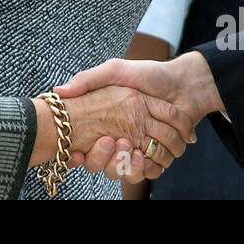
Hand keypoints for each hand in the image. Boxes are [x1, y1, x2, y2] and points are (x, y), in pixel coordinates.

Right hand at [29, 85, 192, 178]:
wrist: (186, 84)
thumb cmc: (150, 74)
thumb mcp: (116, 70)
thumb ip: (88, 79)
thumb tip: (58, 91)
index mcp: (107, 123)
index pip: (86, 148)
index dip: (81, 155)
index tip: (78, 153)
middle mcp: (122, 138)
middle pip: (105, 166)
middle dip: (107, 160)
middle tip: (113, 143)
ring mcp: (141, 148)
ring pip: (126, 172)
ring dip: (128, 166)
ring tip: (132, 151)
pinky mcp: (161, 155)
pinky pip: (151, 172)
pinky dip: (148, 168)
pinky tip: (146, 156)